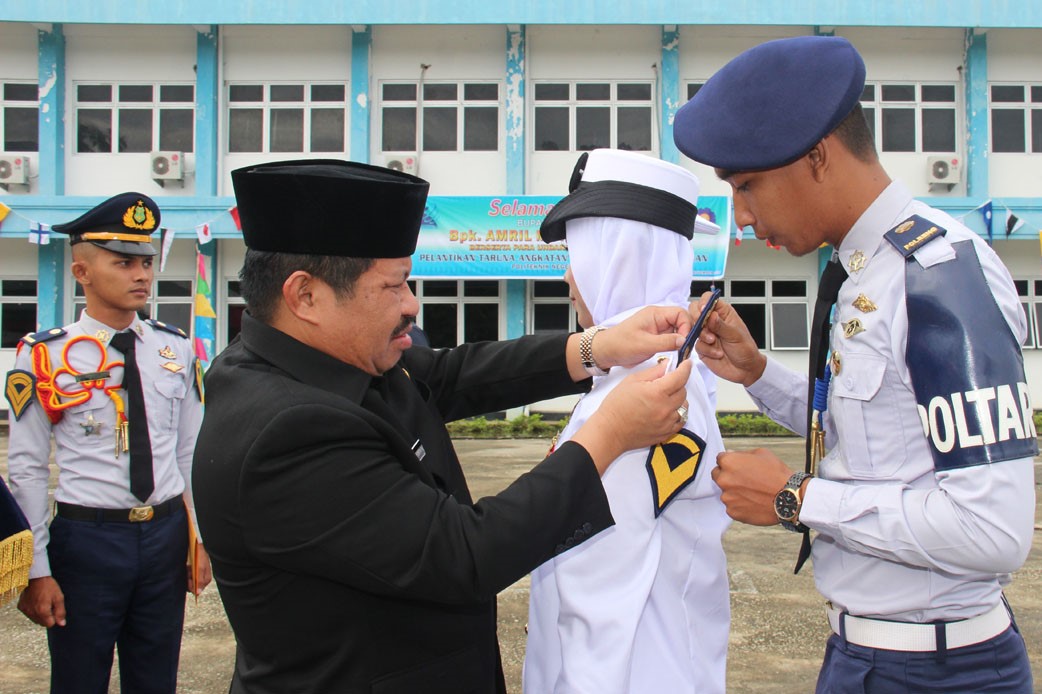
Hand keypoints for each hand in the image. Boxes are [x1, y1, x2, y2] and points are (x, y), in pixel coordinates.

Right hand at [17, 576, 65, 627]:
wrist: (36, 577)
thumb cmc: (49, 586)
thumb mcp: (59, 597)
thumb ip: (60, 612)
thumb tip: (62, 624)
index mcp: (42, 611)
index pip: (50, 624)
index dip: (54, 618)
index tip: (55, 609)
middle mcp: (32, 613)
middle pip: (42, 623)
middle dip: (47, 617)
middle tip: (49, 605)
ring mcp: (25, 610)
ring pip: (35, 619)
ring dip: (40, 615)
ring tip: (42, 602)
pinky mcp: (21, 607)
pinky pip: (28, 614)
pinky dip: (33, 611)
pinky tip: (36, 601)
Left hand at [187, 543, 212, 595]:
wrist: (198, 546)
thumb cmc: (201, 556)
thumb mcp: (200, 569)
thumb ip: (199, 581)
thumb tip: (197, 593)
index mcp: (206, 580)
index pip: (197, 590)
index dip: (191, 586)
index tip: (189, 579)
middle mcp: (202, 578)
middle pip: (192, 585)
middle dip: (188, 580)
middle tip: (189, 571)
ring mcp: (198, 575)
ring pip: (189, 580)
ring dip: (187, 575)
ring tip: (188, 567)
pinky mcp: (194, 571)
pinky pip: (188, 576)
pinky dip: (186, 572)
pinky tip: (187, 566)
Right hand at [571, 359, 692, 473]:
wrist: (610, 431)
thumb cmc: (617, 405)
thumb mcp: (632, 381)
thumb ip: (653, 371)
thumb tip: (668, 364)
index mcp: (656, 392)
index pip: (680, 377)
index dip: (685, 368)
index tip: (687, 363)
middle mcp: (665, 408)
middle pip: (683, 391)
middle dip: (678, 383)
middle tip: (667, 382)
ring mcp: (667, 422)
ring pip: (684, 406)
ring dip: (678, 399)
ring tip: (664, 398)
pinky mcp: (666, 433)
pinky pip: (681, 421)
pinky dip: (677, 413)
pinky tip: (666, 411)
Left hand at [594, 305, 691, 368]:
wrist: (606, 352)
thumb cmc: (620, 344)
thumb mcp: (644, 344)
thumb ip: (666, 342)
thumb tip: (684, 341)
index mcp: (655, 314)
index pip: (680, 313)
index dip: (686, 326)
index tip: (685, 340)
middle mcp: (658, 319)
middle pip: (681, 321)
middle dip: (686, 333)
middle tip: (686, 348)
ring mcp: (657, 329)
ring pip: (678, 331)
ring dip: (681, 340)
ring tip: (682, 352)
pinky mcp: (656, 338)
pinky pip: (671, 339)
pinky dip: (676, 345)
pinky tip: (676, 353)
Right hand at [691, 294, 765, 386]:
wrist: (745, 370)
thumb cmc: (746, 350)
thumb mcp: (736, 336)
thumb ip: (721, 325)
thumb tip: (711, 316)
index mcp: (724, 314)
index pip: (709, 299)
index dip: (704, 302)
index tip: (703, 311)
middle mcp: (713, 322)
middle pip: (695, 311)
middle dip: (697, 319)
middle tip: (704, 326)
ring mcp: (706, 334)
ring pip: (693, 329)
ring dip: (703, 336)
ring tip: (714, 342)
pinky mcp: (702, 347)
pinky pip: (696, 344)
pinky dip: (707, 350)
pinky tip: (717, 353)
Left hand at [710, 448, 792, 524]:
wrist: (789, 498)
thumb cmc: (777, 475)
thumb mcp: (761, 454)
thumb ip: (741, 454)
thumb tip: (731, 454)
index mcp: (728, 462)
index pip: (719, 460)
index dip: (730, 462)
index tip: (737, 466)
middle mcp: (724, 480)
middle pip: (717, 476)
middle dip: (727, 476)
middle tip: (744, 479)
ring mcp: (727, 497)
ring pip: (725, 493)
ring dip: (734, 492)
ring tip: (752, 492)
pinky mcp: (732, 512)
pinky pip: (732, 506)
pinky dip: (740, 505)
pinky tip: (753, 502)